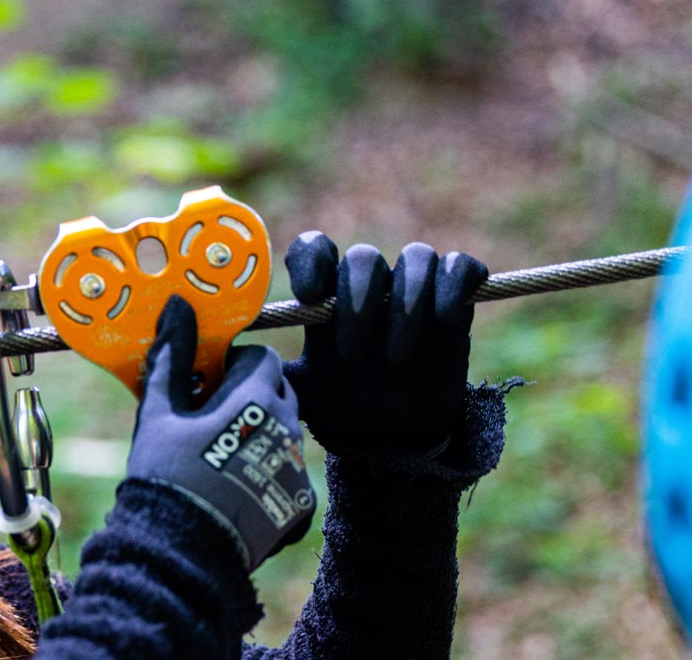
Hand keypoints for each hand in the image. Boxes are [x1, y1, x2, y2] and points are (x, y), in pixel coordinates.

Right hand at [128, 295, 315, 570]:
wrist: (181, 549)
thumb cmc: (165, 474)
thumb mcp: (160, 411)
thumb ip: (171, 357)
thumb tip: (177, 307)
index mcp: (256, 399)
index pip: (262, 358)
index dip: (234, 364)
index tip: (209, 381)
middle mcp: (287, 429)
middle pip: (279, 392)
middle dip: (251, 395)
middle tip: (213, 415)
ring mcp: (297, 468)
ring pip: (286, 433)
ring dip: (261, 433)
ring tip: (222, 454)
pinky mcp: (300, 504)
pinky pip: (291, 474)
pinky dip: (269, 474)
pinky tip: (237, 489)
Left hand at [282, 232, 488, 455]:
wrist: (394, 442)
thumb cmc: (342, 413)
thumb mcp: (299, 396)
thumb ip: (267, 374)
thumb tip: (231, 357)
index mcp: (328, 301)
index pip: (316, 249)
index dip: (313, 259)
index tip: (309, 296)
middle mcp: (369, 289)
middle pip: (364, 257)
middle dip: (358, 300)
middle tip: (351, 353)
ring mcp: (414, 293)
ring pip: (417, 257)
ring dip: (407, 302)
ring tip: (395, 356)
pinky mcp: (456, 303)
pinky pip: (460, 267)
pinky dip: (454, 283)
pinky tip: (445, 319)